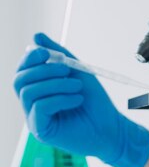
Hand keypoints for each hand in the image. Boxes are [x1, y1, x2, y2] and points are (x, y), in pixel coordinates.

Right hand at [13, 33, 148, 166]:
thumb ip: (58, 54)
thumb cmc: (95, 103)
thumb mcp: (78, 72)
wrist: (111, 128)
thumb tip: (36, 36)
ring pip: (29, 92)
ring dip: (55, 84)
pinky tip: (77, 100)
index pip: (22, 71)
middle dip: (43, 70)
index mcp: (39, 89)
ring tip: (78, 88)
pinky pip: (39, 107)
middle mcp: (32, 104)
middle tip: (67, 70)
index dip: (29, 59)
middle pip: (19, 80)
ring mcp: (34, 118)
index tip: (45, 53)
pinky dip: (59, 99)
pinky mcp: (41, 130)